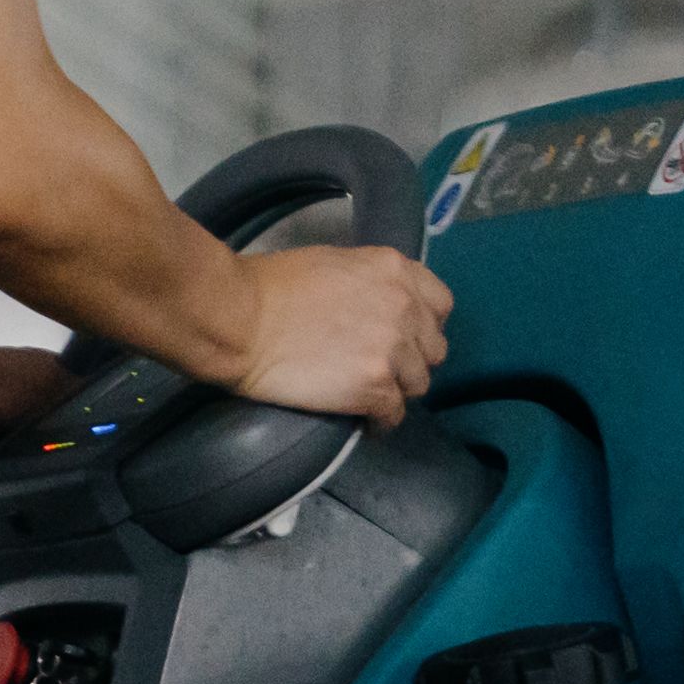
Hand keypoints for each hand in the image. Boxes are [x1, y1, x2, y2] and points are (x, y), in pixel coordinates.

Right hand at [224, 243, 452, 426]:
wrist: (241, 319)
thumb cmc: (272, 287)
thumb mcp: (335, 263)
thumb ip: (372, 283)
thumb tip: (382, 305)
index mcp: (394, 270)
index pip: (441, 304)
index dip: (425, 324)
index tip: (408, 336)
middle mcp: (404, 306)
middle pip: (434, 349)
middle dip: (412, 360)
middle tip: (384, 367)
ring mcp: (393, 348)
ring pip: (419, 384)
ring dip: (397, 390)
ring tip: (370, 392)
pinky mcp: (376, 386)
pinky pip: (395, 414)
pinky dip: (381, 420)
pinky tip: (364, 418)